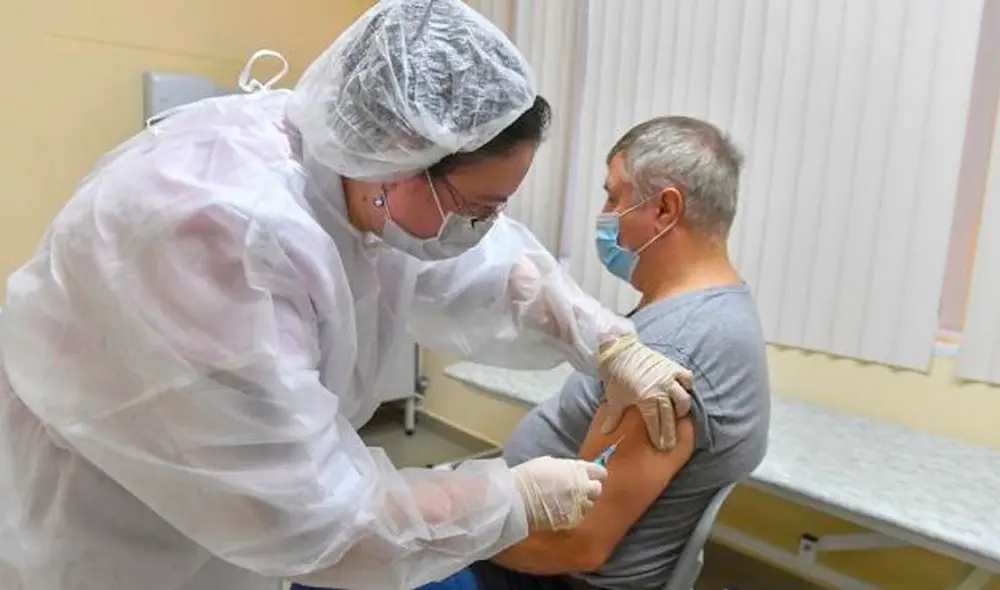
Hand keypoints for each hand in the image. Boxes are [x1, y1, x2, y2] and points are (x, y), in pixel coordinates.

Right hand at [511, 456, 605, 530]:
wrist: (519, 498)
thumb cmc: (530, 475)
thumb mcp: (550, 463)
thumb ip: (567, 468)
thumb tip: (573, 471)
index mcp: (578, 470)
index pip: (599, 472)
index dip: (596, 474)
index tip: (592, 476)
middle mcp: (583, 487)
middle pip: (597, 489)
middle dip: (590, 489)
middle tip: (580, 489)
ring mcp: (578, 505)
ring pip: (589, 505)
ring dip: (583, 502)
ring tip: (569, 501)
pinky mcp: (572, 519)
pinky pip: (579, 516)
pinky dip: (574, 513)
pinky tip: (563, 510)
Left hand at [597, 333, 692, 450]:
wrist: (618, 350)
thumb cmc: (615, 376)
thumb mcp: (614, 399)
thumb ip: (613, 417)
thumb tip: (605, 433)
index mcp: (646, 399)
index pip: (656, 423)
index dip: (659, 436)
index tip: (661, 447)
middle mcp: (660, 389)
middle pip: (671, 416)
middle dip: (671, 432)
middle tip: (670, 443)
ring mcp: (668, 377)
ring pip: (683, 398)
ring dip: (682, 409)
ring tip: (678, 416)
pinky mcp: (672, 366)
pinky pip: (686, 377)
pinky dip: (686, 385)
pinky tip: (683, 391)